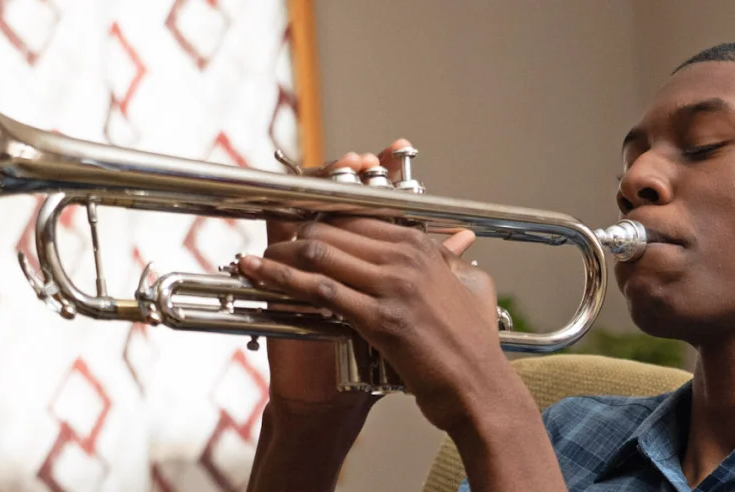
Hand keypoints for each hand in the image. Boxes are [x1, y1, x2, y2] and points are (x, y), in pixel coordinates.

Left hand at [243, 140, 518, 434]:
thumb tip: (456, 241)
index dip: (318, 218)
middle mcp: (406, 257)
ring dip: (279, 255)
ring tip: (255, 261)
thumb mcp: (472, 287)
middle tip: (270, 245)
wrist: (479, 391)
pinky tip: (259, 277)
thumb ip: (455, 259)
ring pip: (319, 254)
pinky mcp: (379, 319)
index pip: (355, 214)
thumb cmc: (474, 346)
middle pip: (331, 228)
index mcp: (422, 245)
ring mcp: (393, 286)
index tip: (294, 224)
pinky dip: (283, 281)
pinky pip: (320, 291)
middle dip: (292, 234)